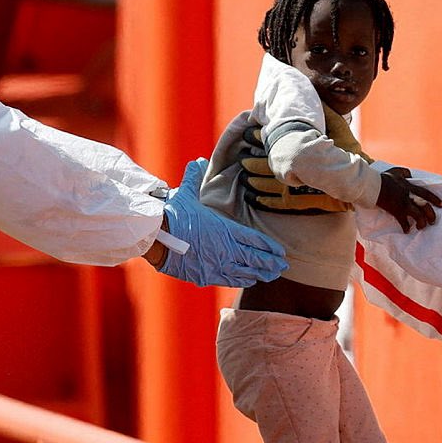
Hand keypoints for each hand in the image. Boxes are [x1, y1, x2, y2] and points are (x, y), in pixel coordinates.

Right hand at [157, 159, 287, 286]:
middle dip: (272, 262)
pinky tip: (250, 281)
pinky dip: (243, 280)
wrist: (157, 237)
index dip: (270, 247)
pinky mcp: (206, 276)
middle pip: (256, 258)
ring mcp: (218, 265)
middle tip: (284, 266)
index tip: (281, 251)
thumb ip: (195, 178)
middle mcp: (227, 249)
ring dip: (261, 273)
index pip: (255, 239)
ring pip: (246, 272)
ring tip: (272, 275)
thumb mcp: (186, 194)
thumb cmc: (173, 215)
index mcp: (226, 229)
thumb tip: (198, 161)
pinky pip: (230, 280)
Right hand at [374, 167, 441, 232]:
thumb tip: (410, 173)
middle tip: (433, 221)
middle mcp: (409, 196)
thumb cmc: (382, 178)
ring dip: (421, 223)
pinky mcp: (396, 211)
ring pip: (418, 215)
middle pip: (425, 206)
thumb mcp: (395, 171)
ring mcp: (403, 204)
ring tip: (421, 227)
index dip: (435, 199)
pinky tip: (406, 231)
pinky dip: (405, 227)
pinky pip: (403, 222)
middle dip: (431, 215)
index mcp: (410, 187)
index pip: (426, 193)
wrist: (373, 185)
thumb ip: (404, 172)